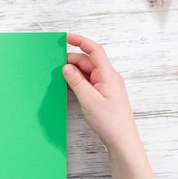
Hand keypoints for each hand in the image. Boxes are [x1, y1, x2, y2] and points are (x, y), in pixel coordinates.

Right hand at [62, 33, 159, 178]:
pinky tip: (68, 86)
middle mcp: (108, 77)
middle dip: (71, 61)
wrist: (122, 141)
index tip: (65, 37)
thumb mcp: (89, 100)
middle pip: (87, 61)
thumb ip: (76, 81)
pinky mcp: (103, 94)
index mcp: (108, 75)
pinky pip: (88, 81)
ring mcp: (106, 86)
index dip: (80, 41)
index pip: (94, 50)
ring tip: (59, 78)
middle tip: (55, 67)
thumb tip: (66, 67)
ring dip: (73, 73)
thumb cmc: (110, 122)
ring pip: (86, 72)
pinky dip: (77, 81)